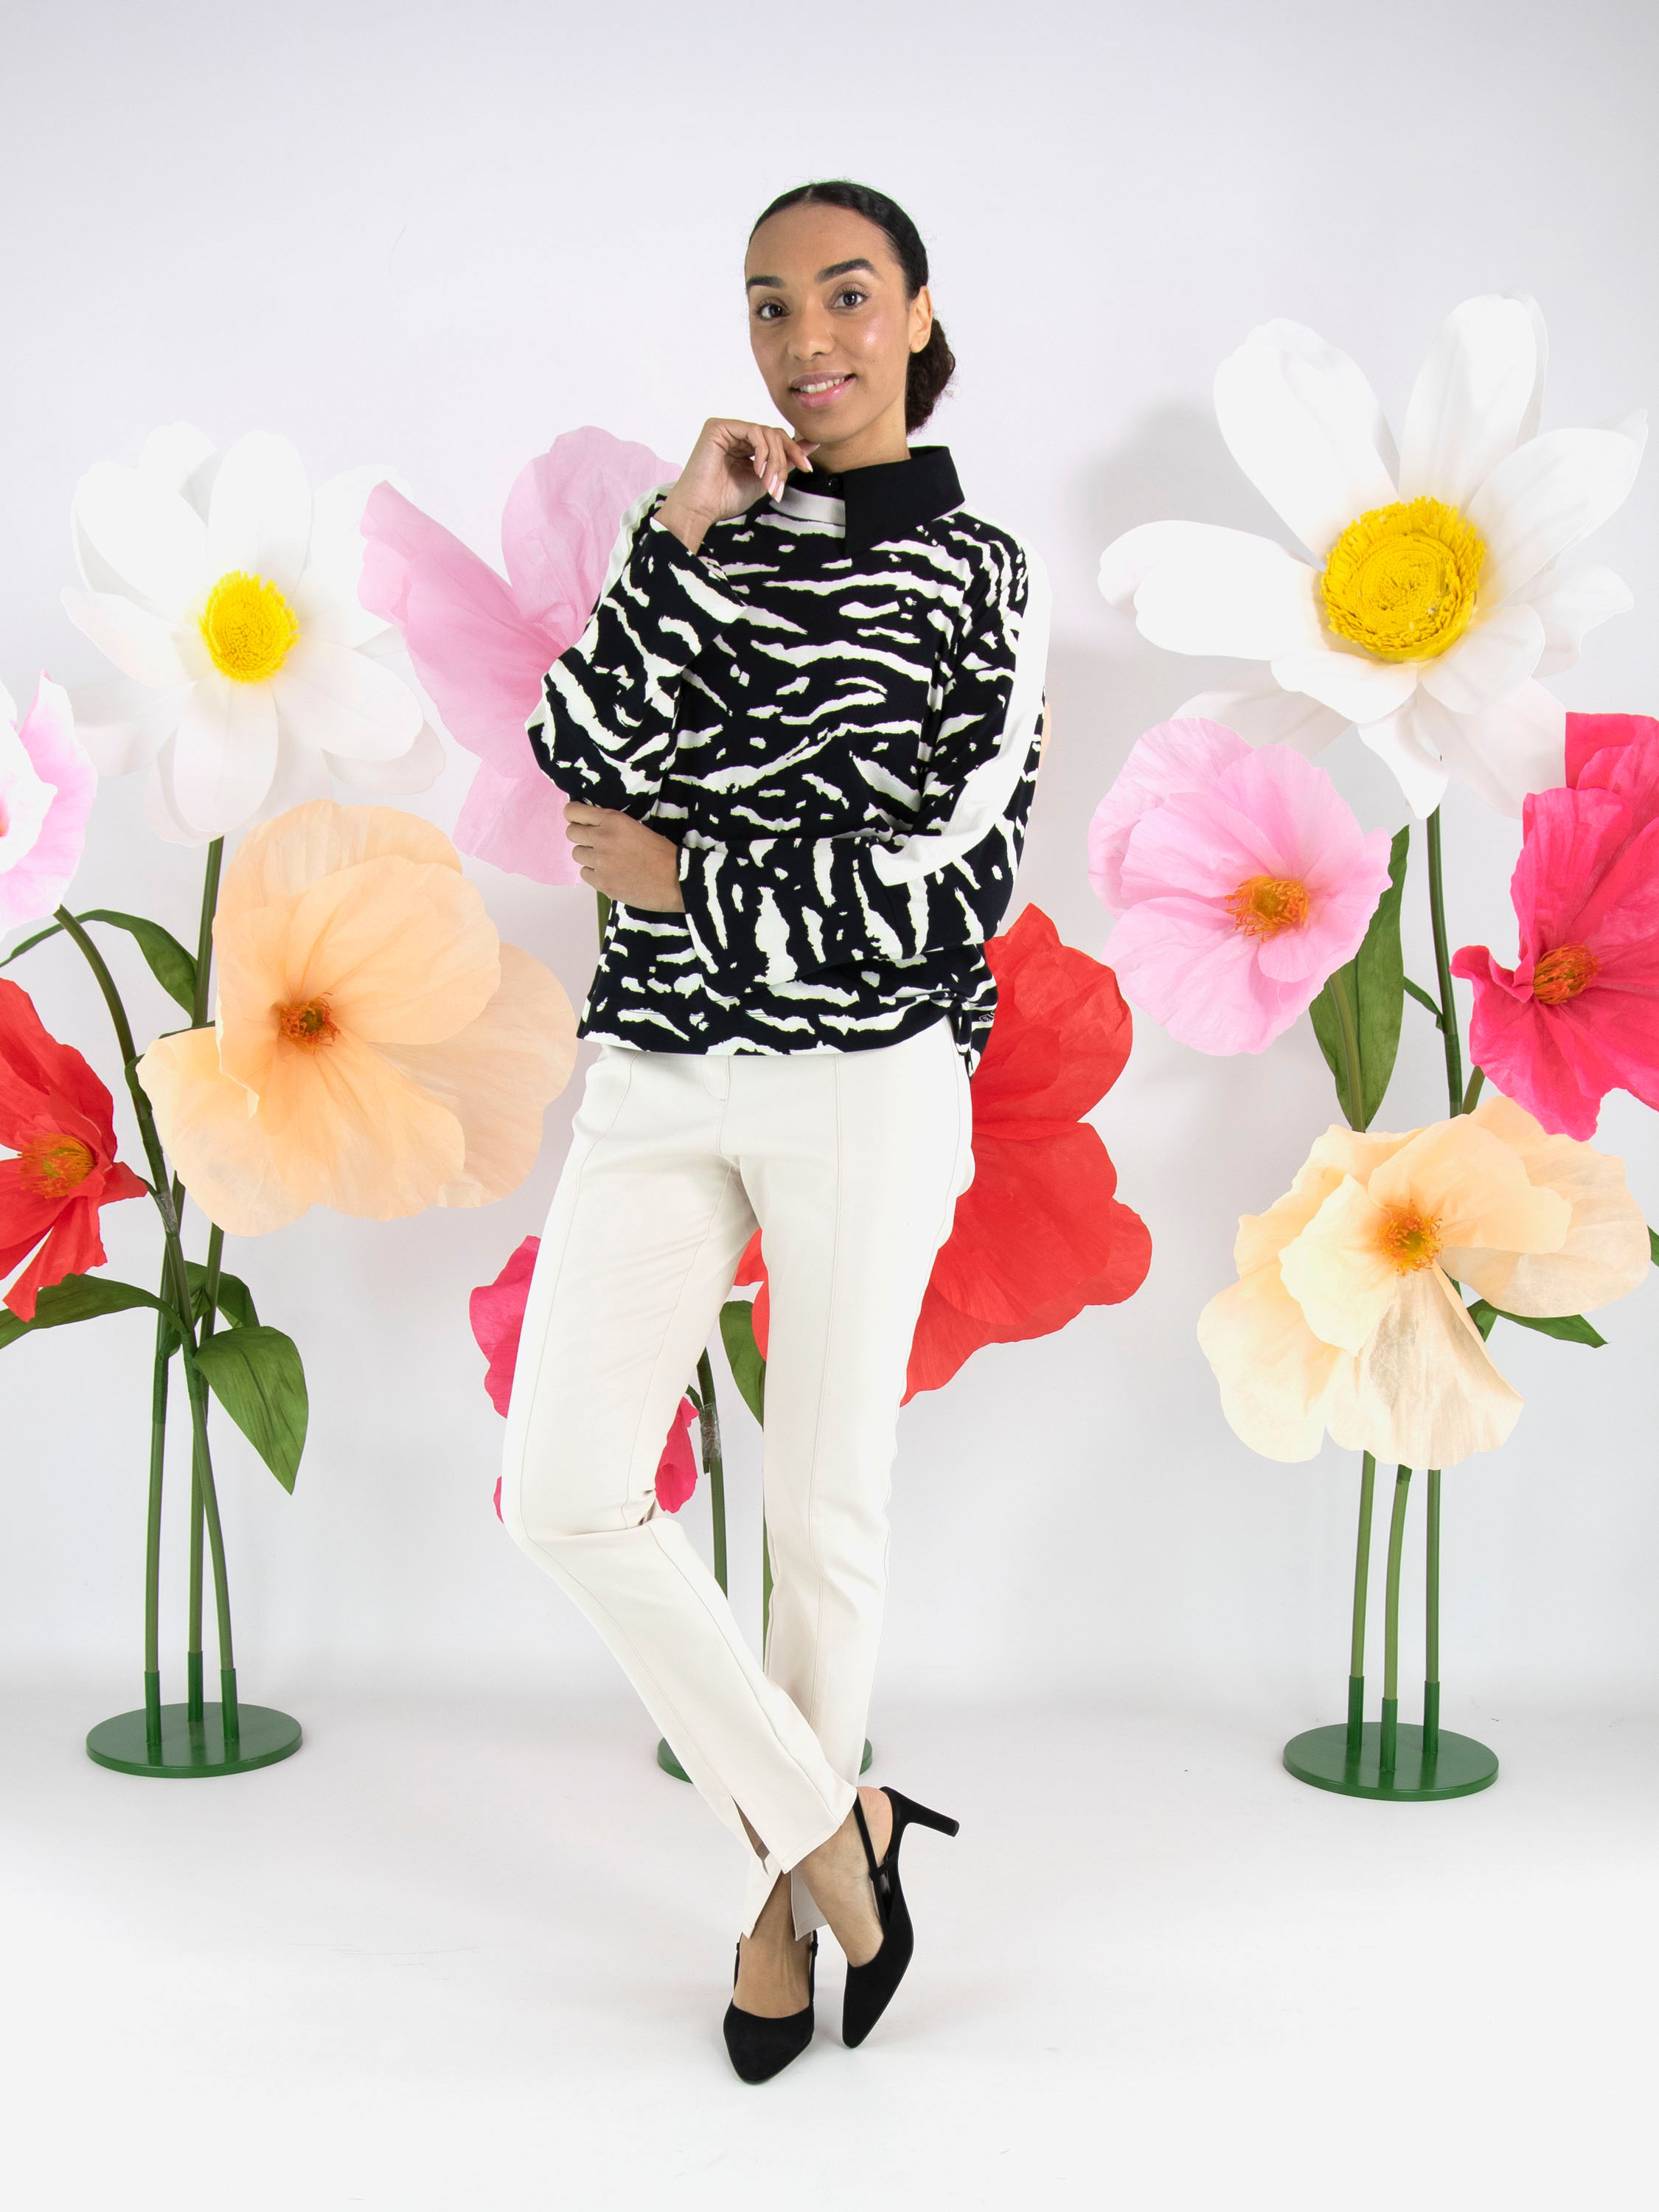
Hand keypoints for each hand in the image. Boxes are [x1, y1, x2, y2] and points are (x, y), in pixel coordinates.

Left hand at [563, 803, 684, 910]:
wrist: (676, 879)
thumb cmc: (662, 853)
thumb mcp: (636, 828)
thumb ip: (612, 826)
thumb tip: (591, 826)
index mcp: (613, 820)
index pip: (573, 812)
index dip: (573, 816)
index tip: (578, 820)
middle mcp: (602, 838)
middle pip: (571, 833)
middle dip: (580, 836)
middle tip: (594, 843)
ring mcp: (600, 862)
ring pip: (577, 854)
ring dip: (588, 856)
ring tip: (607, 861)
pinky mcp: (602, 882)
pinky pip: (585, 874)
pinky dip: (595, 874)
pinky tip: (611, 874)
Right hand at [657, 417, 816, 552]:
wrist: (701, 508)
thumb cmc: (725, 499)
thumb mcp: (765, 480)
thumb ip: (785, 462)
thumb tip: (812, 445)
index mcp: (745, 445)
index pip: (776, 439)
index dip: (794, 451)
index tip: (807, 467)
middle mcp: (736, 433)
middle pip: (774, 434)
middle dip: (786, 458)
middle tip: (781, 484)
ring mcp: (727, 428)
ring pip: (767, 433)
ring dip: (775, 460)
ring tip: (769, 484)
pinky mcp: (719, 427)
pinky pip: (754, 431)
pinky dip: (763, 453)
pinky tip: (758, 472)